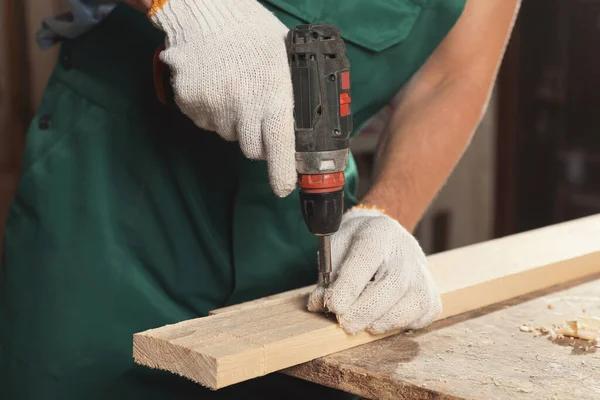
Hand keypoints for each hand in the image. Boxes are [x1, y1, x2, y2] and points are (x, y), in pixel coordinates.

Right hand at [149, 0, 295, 196]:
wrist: (203, 10)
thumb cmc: (250, 31)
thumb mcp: (283, 57)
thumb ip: (291, 93)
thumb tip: (299, 129)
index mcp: (272, 92)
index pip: (279, 144)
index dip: (281, 172)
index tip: (283, 188)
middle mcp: (242, 104)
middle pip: (253, 149)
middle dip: (259, 141)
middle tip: (259, 114)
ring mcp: (213, 105)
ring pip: (229, 136)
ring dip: (236, 124)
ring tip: (236, 90)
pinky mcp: (191, 104)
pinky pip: (207, 123)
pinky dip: (214, 114)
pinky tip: (216, 87)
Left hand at [308, 206, 441, 333]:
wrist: (384, 237)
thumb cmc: (354, 246)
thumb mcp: (334, 250)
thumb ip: (326, 278)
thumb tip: (318, 305)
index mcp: (377, 232)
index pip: (367, 258)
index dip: (349, 286)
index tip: (333, 306)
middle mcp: (405, 249)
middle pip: (394, 284)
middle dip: (366, 310)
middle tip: (346, 324)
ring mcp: (422, 271)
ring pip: (413, 302)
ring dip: (384, 321)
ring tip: (364, 324)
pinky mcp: (431, 292)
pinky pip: (423, 314)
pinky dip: (402, 323)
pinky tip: (384, 318)